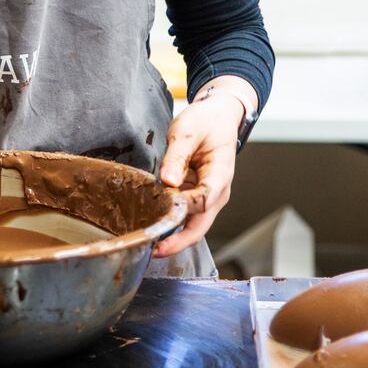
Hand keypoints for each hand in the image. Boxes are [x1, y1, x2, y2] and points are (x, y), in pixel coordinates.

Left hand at [153, 77, 254, 258]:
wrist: (219, 117)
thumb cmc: (207, 122)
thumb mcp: (187, 131)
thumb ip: (176, 156)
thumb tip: (168, 180)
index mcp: (220, 174)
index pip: (204, 200)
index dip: (184, 210)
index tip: (162, 217)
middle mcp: (218, 192)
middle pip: (201, 225)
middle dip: (179, 241)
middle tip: (154, 250)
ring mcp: (209, 196)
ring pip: (193, 224)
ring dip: (173, 233)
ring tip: (148, 237)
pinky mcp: (199, 196)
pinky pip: (186, 214)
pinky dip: (171, 220)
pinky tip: (153, 222)